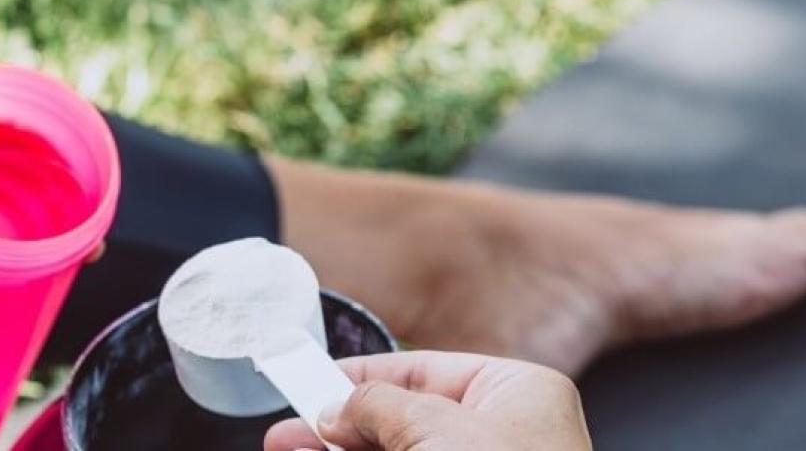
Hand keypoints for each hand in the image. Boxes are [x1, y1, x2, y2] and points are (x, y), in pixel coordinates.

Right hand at [263, 351, 591, 450]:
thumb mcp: (435, 428)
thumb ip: (379, 406)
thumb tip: (339, 408)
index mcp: (516, 395)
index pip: (423, 370)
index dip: (359, 375)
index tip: (310, 381)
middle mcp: (501, 435)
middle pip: (401, 419)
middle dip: (339, 428)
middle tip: (289, 433)